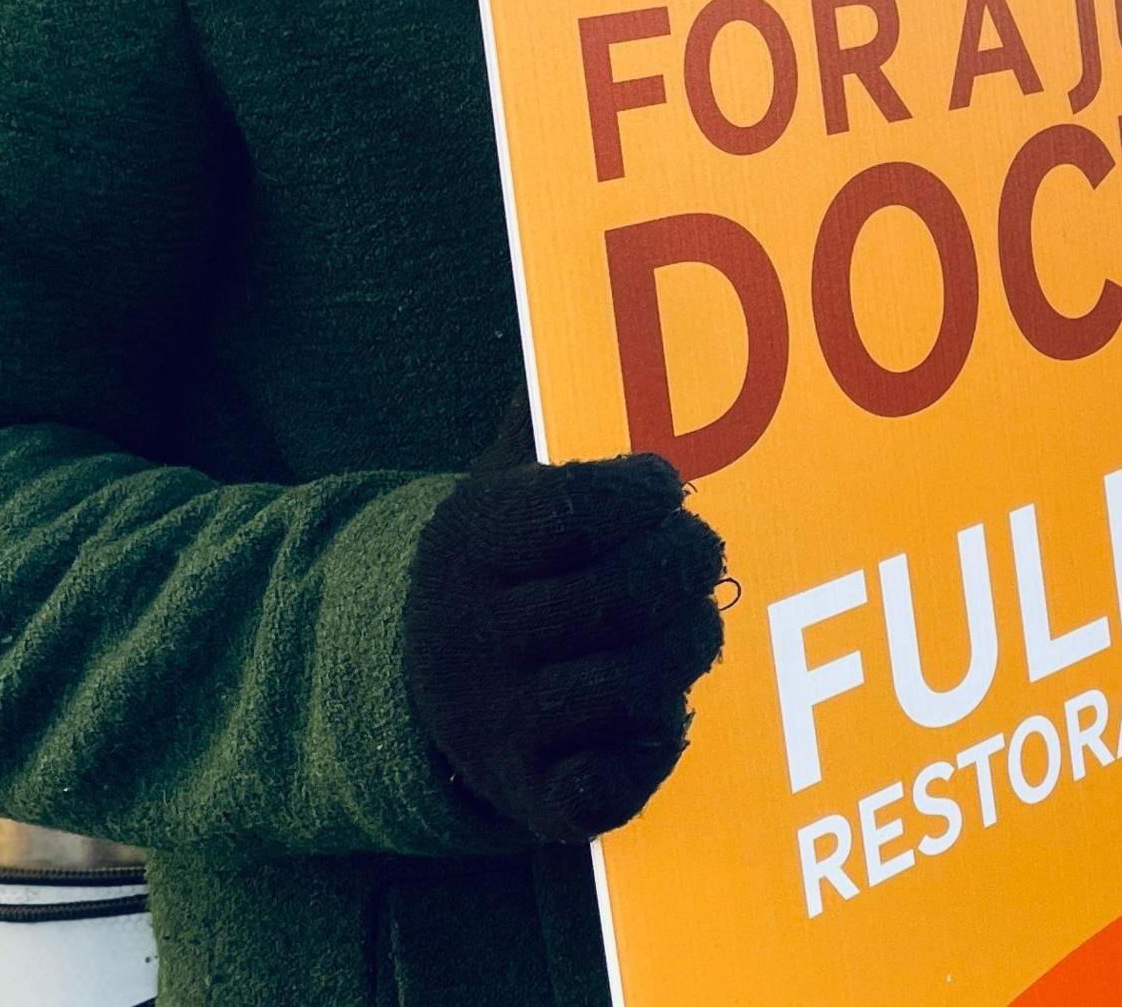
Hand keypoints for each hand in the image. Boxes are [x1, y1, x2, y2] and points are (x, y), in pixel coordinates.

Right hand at [403, 453, 726, 842]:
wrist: (420, 691)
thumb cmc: (504, 568)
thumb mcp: (502, 484)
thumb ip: (546, 417)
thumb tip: (591, 322)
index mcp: (466, 547)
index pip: (572, 511)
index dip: (643, 493)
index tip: (664, 488)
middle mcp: (471, 640)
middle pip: (624, 599)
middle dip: (688, 566)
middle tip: (701, 553)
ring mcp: (497, 727)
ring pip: (635, 685)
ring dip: (690, 646)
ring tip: (693, 624)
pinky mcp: (532, 798)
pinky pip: (614, 786)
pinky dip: (655, 749)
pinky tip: (661, 713)